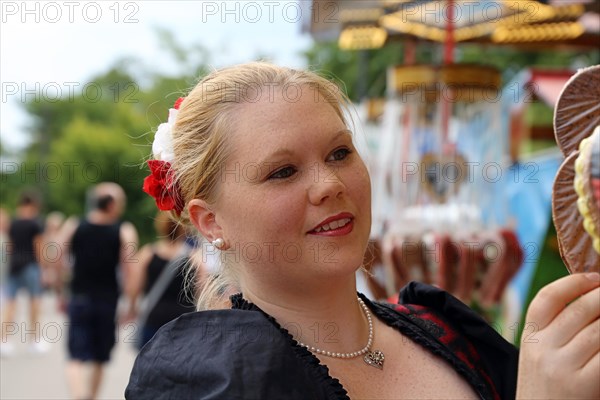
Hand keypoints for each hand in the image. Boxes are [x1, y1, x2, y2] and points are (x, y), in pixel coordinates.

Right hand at [517, 273, 599, 398]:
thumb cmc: (547, 392)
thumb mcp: (540, 359)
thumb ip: (557, 333)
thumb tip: (591, 301)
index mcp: (529, 339)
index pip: (547, 298)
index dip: (573, 282)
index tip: (594, 276)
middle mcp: (542, 349)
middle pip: (579, 310)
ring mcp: (562, 367)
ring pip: (599, 330)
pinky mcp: (584, 385)